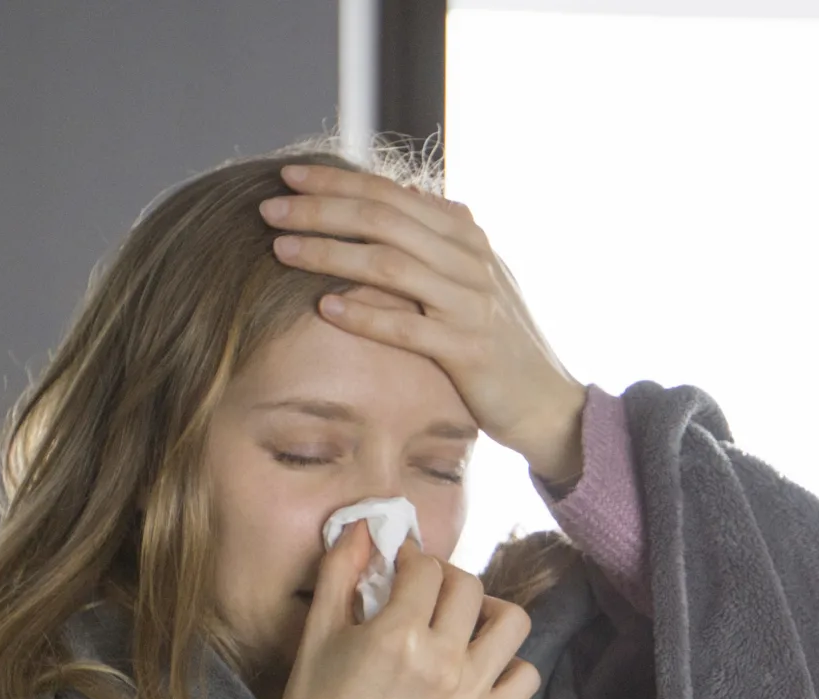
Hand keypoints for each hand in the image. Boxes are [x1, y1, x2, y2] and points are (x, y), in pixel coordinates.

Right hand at [260, 520, 541, 698]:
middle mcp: (442, 661)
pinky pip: (524, 676)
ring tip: (465, 622)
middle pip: (469, 588)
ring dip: (489, 612)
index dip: (412, 560)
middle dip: (446, 579)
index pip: (427, 568)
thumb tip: (365, 527)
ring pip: (512, 623)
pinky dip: (510, 662)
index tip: (402, 569)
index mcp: (397, 635)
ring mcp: (470, 695)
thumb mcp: (316, 636)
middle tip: (427, 592)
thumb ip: (339, 574)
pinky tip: (480, 663)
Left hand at [261, 164, 588, 486]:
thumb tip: (405, 197)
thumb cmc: (500, 343)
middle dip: (320, 210)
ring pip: (390, 265)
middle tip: (269, 209)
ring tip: (280, 250)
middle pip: (383, 220)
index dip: (336, 181)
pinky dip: (366, 315)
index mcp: (465, 235)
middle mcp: (470, 259)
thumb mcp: (474, 278)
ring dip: (330, 253)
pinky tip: (325, 307)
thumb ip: (439, 239)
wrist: (549, 402)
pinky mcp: (470, 349)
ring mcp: (472, 302)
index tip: (287, 175)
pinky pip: (408, 326)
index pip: (390, 194)